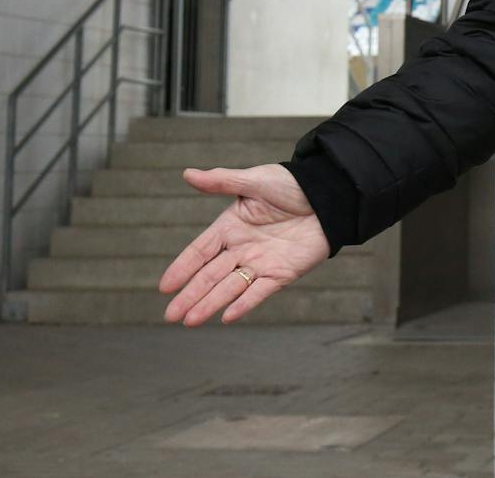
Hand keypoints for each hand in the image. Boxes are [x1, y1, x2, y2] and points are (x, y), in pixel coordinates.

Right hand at [158, 164, 329, 325]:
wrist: (330, 195)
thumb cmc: (292, 184)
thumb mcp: (255, 180)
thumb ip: (222, 181)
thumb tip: (188, 174)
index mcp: (230, 227)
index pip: (199, 252)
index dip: (182, 268)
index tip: (165, 286)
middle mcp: (241, 249)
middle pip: (209, 276)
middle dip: (190, 295)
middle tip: (170, 315)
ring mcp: (261, 263)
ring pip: (230, 287)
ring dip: (210, 304)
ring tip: (190, 321)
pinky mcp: (282, 273)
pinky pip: (260, 292)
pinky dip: (245, 304)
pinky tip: (227, 317)